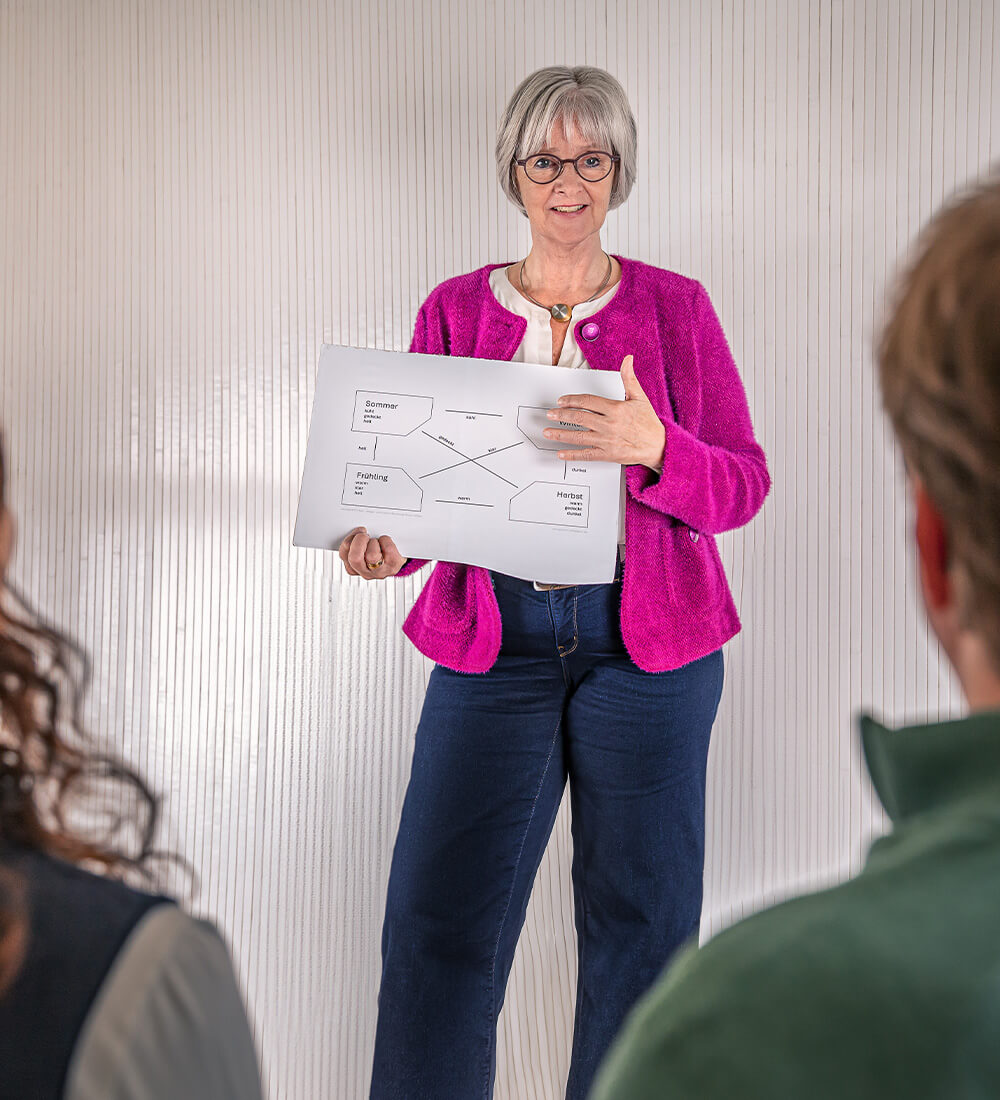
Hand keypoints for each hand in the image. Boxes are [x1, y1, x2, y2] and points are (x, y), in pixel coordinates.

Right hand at [338, 527, 406, 579]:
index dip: (350, 539)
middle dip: (359, 541)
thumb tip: (357, 530)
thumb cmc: (377, 551)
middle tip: (365, 535)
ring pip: (371, 555)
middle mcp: (365, 572)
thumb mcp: (361, 547)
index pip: (344, 554)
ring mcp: (380, 571)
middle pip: (355, 558)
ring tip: (377, 541)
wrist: (397, 558)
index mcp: (353, 567)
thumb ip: (355, 541)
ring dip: (374, 542)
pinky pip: (387, 548)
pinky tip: (386, 543)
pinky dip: (386, 540)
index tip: (358, 532)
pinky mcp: (393, 566)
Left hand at [543, 355, 665, 467]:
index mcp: (615, 409)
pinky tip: (561, 453)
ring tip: (548, 432)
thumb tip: (627, 360)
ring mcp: (607, 440)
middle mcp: (609, 424)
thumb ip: (629, 378)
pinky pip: (586, 454)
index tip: (561, 401)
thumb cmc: (649, 423)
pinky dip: (572, 454)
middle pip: (579, 417)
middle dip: (561, 415)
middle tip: (550, 414)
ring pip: (578, 436)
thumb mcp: (640, 397)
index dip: (572, 400)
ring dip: (560, 434)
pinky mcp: (608, 454)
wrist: (659, 446)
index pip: (587, 401)